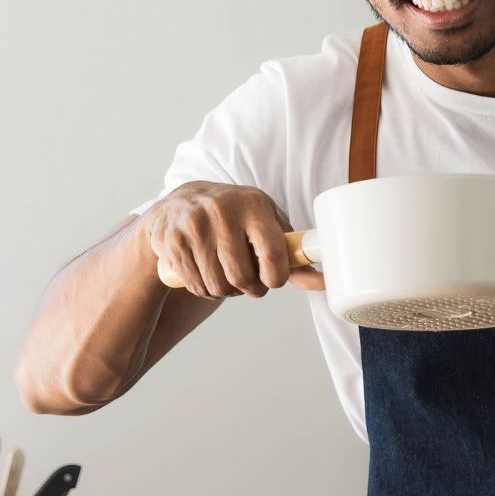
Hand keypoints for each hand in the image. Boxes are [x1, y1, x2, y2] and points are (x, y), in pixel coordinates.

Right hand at [138, 181, 315, 297]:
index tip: (273, 279)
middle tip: (252, 282)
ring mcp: (194, 228)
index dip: (276, 277)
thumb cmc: (233, 216)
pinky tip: (208, 273)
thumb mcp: (264, 222)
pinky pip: (198, 287)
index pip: (272, 252)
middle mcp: (221, 212)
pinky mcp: (173, 243)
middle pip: (243, 277)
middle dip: (252, 288)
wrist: (178, 205)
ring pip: (219, 286)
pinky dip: (208, 289)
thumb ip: (291, 253)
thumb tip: (321, 281)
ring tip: (229, 275)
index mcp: (251, 204)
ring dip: (229, 291)